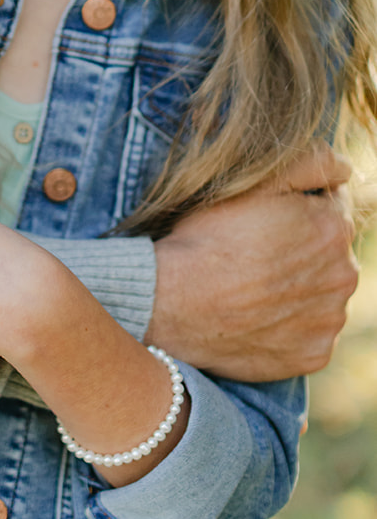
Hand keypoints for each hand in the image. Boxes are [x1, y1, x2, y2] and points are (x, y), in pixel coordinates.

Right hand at [149, 145, 357, 379]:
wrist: (172, 301)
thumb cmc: (207, 236)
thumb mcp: (252, 182)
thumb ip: (309, 163)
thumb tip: (344, 166)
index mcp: (334, 227)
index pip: (332, 206)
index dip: (296, 207)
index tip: (264, 218)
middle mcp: (345, 275)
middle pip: (330, 252)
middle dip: (302, 247)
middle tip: (253, 251)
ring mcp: (330, 319)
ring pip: (322, 293)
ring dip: (299, 287)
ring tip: (252, 285)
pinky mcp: (314, 355)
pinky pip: (311, 332)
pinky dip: (291, 325)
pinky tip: (257, 314)